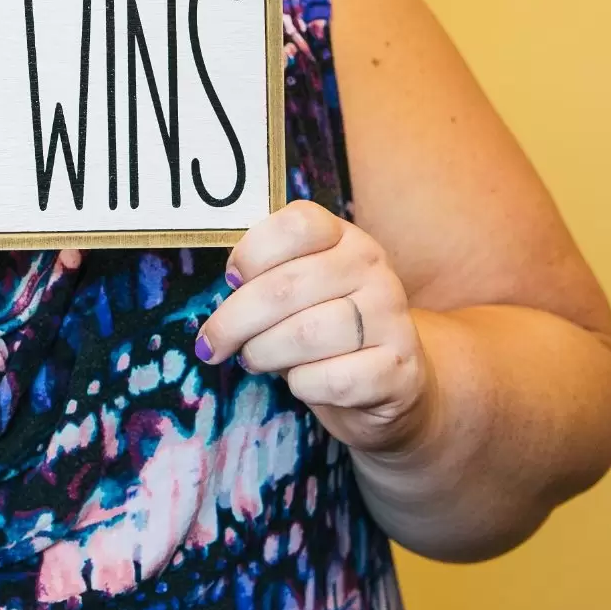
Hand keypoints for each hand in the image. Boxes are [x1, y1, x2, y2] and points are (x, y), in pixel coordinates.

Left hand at [195, 200, 434, 453]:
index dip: (253, 252)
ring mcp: (392, 319)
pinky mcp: (398, 371)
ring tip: (252, 359)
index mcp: (345, 238)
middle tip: (211, 343)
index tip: (230, 279)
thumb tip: (224, 292)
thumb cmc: (323, 324)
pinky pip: (333, 379)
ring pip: (305, 334)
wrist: (389, 381)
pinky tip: (299, 382)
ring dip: (263, 353)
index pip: (297, 225)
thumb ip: (266, 276)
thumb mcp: (298, 288)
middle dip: (235, 320)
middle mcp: (373, 270)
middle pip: (286, 287)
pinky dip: (302, 384)